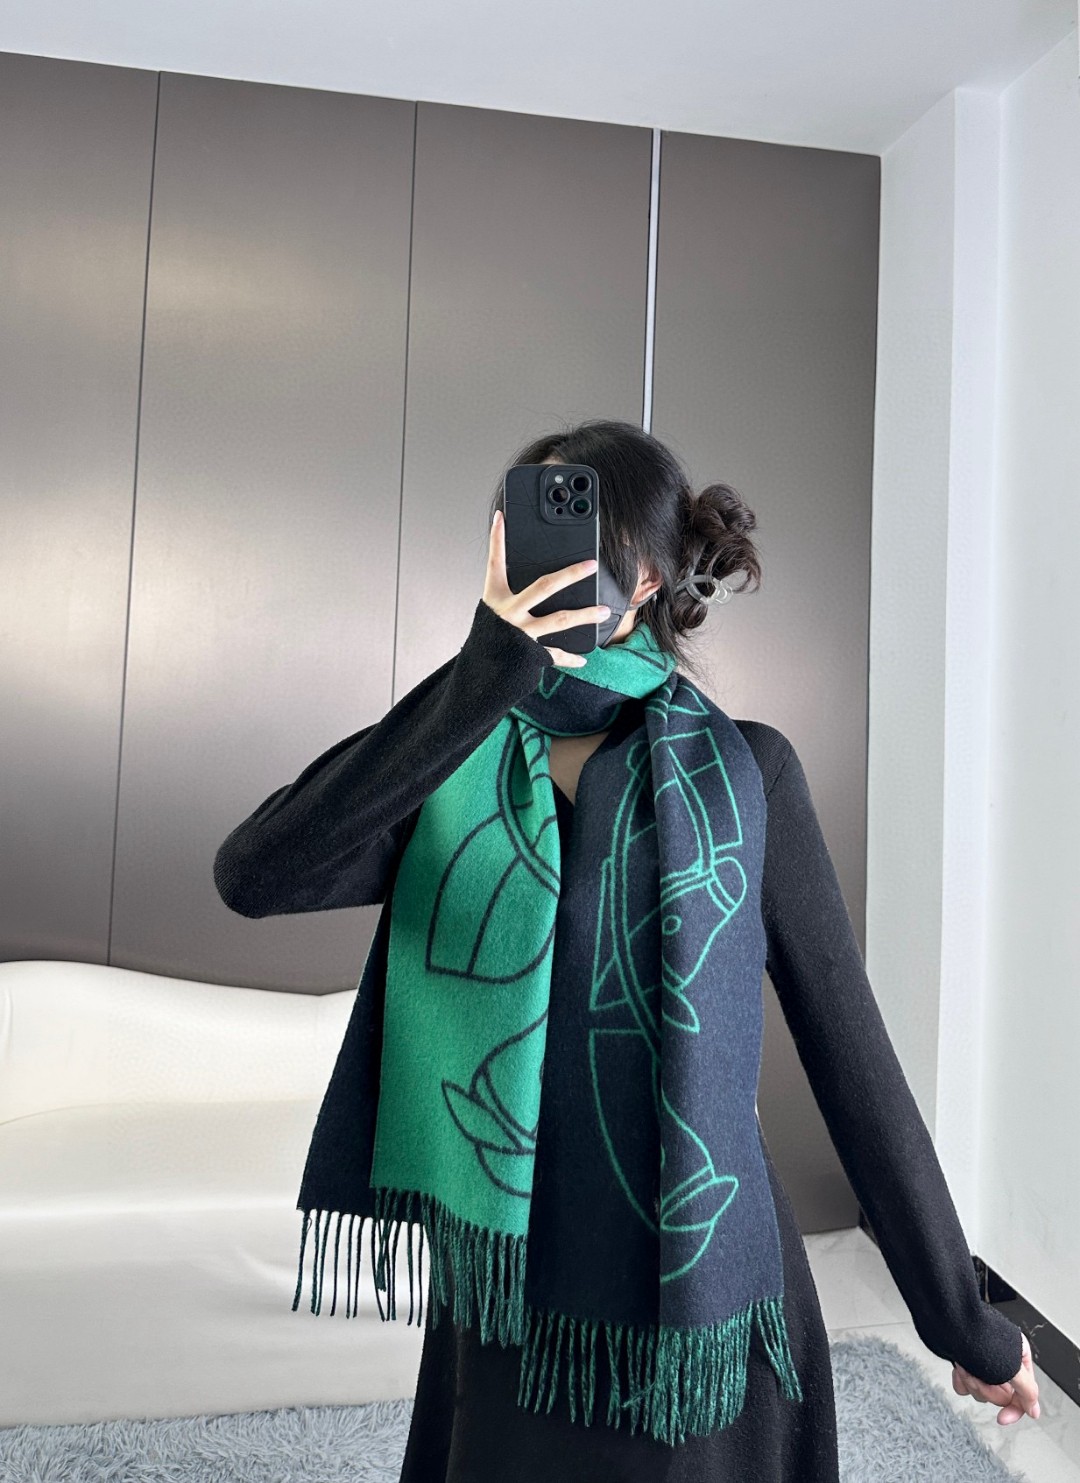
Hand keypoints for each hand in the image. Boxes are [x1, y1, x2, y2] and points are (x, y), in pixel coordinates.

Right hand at [484, 508, 609, 668]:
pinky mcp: (530, 653)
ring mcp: (522, 633)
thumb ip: (504, 589)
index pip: (495, 563)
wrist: (480, 670)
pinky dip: (570, 658)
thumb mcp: (490, 608)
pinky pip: (554, 654)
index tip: (502, 518)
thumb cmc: (487, 636)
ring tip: (603, 611)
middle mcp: (509, 612)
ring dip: (584, 615)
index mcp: (496, 597)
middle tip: (590, 565)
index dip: (497, 539)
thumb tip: (518, 566)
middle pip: (544, 587)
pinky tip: (584, 658)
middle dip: (570, 575)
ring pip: (559, 620)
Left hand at [951, 1329, 1040, 1424]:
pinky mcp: (966, 1366)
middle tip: (979, 1376)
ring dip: (972, 1382)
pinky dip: (961, 1380)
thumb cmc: (979, 1333)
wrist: (949, 1320)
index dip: (1014, 1409)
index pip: (1024, 1395)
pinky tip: (959, 1368)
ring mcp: (983, 1365)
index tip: (1002, 1418)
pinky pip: (964, 1387)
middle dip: (987, 1389)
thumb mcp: (1012, 1365)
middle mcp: (1003, 1363)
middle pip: (1001, 1397)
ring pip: (981, 1393)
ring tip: (966, 1366)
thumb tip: (1034, 1410)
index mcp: (1019, 1358)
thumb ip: (1027, 1390)